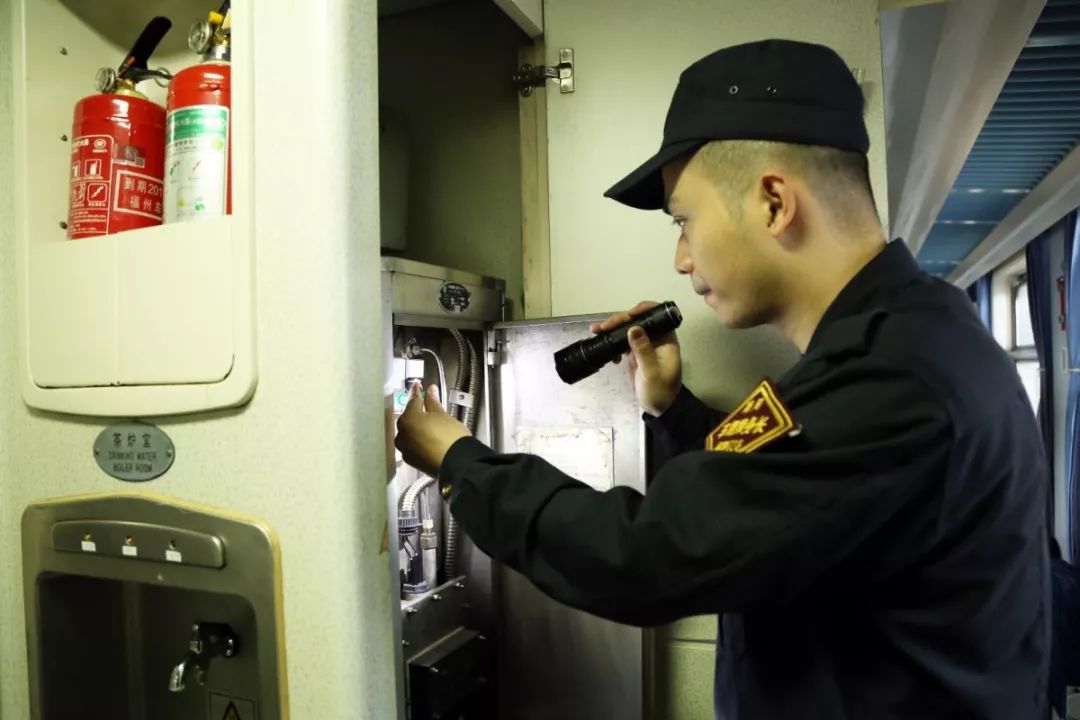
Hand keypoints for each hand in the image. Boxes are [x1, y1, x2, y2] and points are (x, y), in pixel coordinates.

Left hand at [395, 383, 470, 475]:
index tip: (419, 385)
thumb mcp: (442, 415)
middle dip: (416, 411)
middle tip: (425, 404)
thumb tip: (429, 391)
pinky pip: (413, 445)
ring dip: (417, 427)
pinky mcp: (412, 461)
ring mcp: (405, 449)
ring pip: (409, 433)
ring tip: (428, 423)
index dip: (417, 392)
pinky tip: (428, 437)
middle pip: (408, 419)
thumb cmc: (450, 436)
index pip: (412, 402)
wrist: (457, 463)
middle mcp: (402, 435)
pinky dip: (418, 440)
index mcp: (407, 420)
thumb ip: (432, 402)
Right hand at [590, 301, 681, 415]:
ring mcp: (644, 345)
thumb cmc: (660, 391)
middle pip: (637, 320)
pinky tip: (605, 348)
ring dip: (612, 329)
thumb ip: (643, 350)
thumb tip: (633, 328)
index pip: (657, 316)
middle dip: (620, 320)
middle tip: (603, 327)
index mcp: (666, 339)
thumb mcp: (651, 372)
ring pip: (627, 329)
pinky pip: (622, 341)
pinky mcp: (634, 353)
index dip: (643, 310)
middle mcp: (655, 338)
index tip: (627, 315)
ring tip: (596, 331)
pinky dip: (612, 341)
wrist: (657, 408)